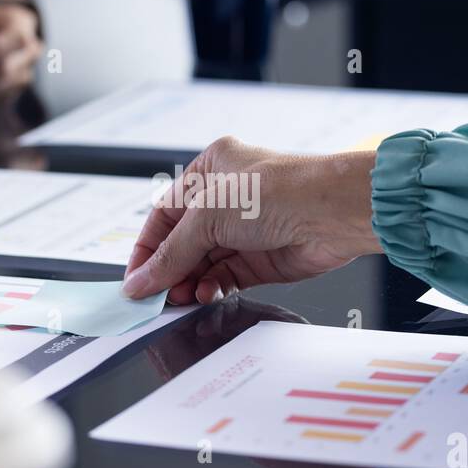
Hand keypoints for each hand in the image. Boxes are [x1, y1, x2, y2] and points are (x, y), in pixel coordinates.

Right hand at [121, 137, 381, 305]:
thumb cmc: (280, 190)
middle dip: (168, 270)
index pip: (165, 214)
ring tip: (180, 299)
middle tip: (154, 296)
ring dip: (189, 283)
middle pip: (183, 243)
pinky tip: (205, 295)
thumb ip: (171, 254)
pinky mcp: (262, 259)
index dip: (147, 247)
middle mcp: (227, 198)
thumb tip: (141, 281)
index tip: (134, 278)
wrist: (333, 213)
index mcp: (210, 169)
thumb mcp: (209, 216)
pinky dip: (213, 289)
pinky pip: (226, 279)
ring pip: (204, 264)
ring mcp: (246, 230)